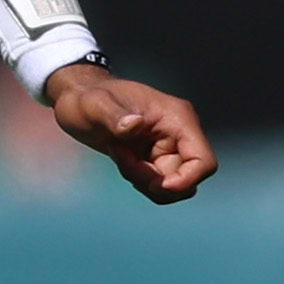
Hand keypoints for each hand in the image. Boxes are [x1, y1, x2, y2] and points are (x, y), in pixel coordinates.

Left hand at [42, 64, 216, 202]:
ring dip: (144, 181)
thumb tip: (135, 124)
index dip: (186, 181)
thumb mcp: (95, 106)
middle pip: (186, 180)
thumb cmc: (87, 97)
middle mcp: (180, 133)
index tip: (153, 185)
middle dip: (152, 180)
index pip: (204, 162)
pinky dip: (140, 181)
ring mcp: (170, 147)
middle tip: (122, 158)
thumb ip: (114, 115)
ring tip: (120, 155)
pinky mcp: (157, 158)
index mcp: (177, 118)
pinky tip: (122, 159)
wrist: (78, 98)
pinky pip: (159, 184)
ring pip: (172, 186)